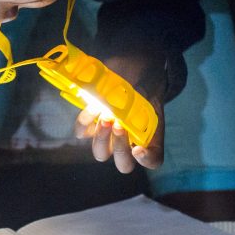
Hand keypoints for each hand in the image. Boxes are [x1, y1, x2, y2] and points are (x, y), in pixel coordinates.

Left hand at [75, 53, 165, 172]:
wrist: (132, 70)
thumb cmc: (144, 84)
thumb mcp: (150, 91)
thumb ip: (139, 101)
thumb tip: (115, 105)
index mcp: (148, 138)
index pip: (153, 160)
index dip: (146, 160)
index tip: (138, 148)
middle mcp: (128, 143)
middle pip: (123, 164)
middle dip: (120, 147)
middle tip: (119, 125)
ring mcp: (108, 136)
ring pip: (101, 153)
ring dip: (102, 137)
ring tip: (105, 116)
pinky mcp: (90, 125)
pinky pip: (82, 133)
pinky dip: (85, 123)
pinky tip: (92, 108)